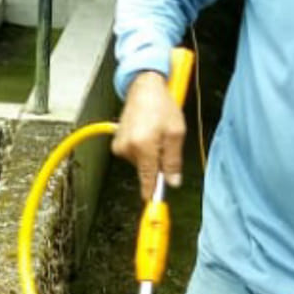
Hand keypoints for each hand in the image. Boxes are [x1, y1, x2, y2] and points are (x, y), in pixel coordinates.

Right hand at [112, 70, 185, 202]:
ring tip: (155, 133)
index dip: (151, 192)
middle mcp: (128, 148)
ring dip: (150, 155)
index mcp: (144, 147)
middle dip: (157, 163)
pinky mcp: (117, 142)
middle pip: (146, 171)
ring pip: (140, 163)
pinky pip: (133, 155)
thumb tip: (173, 182)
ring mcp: (120, 145)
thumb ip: (173, 160)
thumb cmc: (162, 106)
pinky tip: (146, 132)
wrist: (144, 88)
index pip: (147, 179)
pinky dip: (141, 149)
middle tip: (166, 143)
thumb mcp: (176, 133)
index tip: (152, 206)